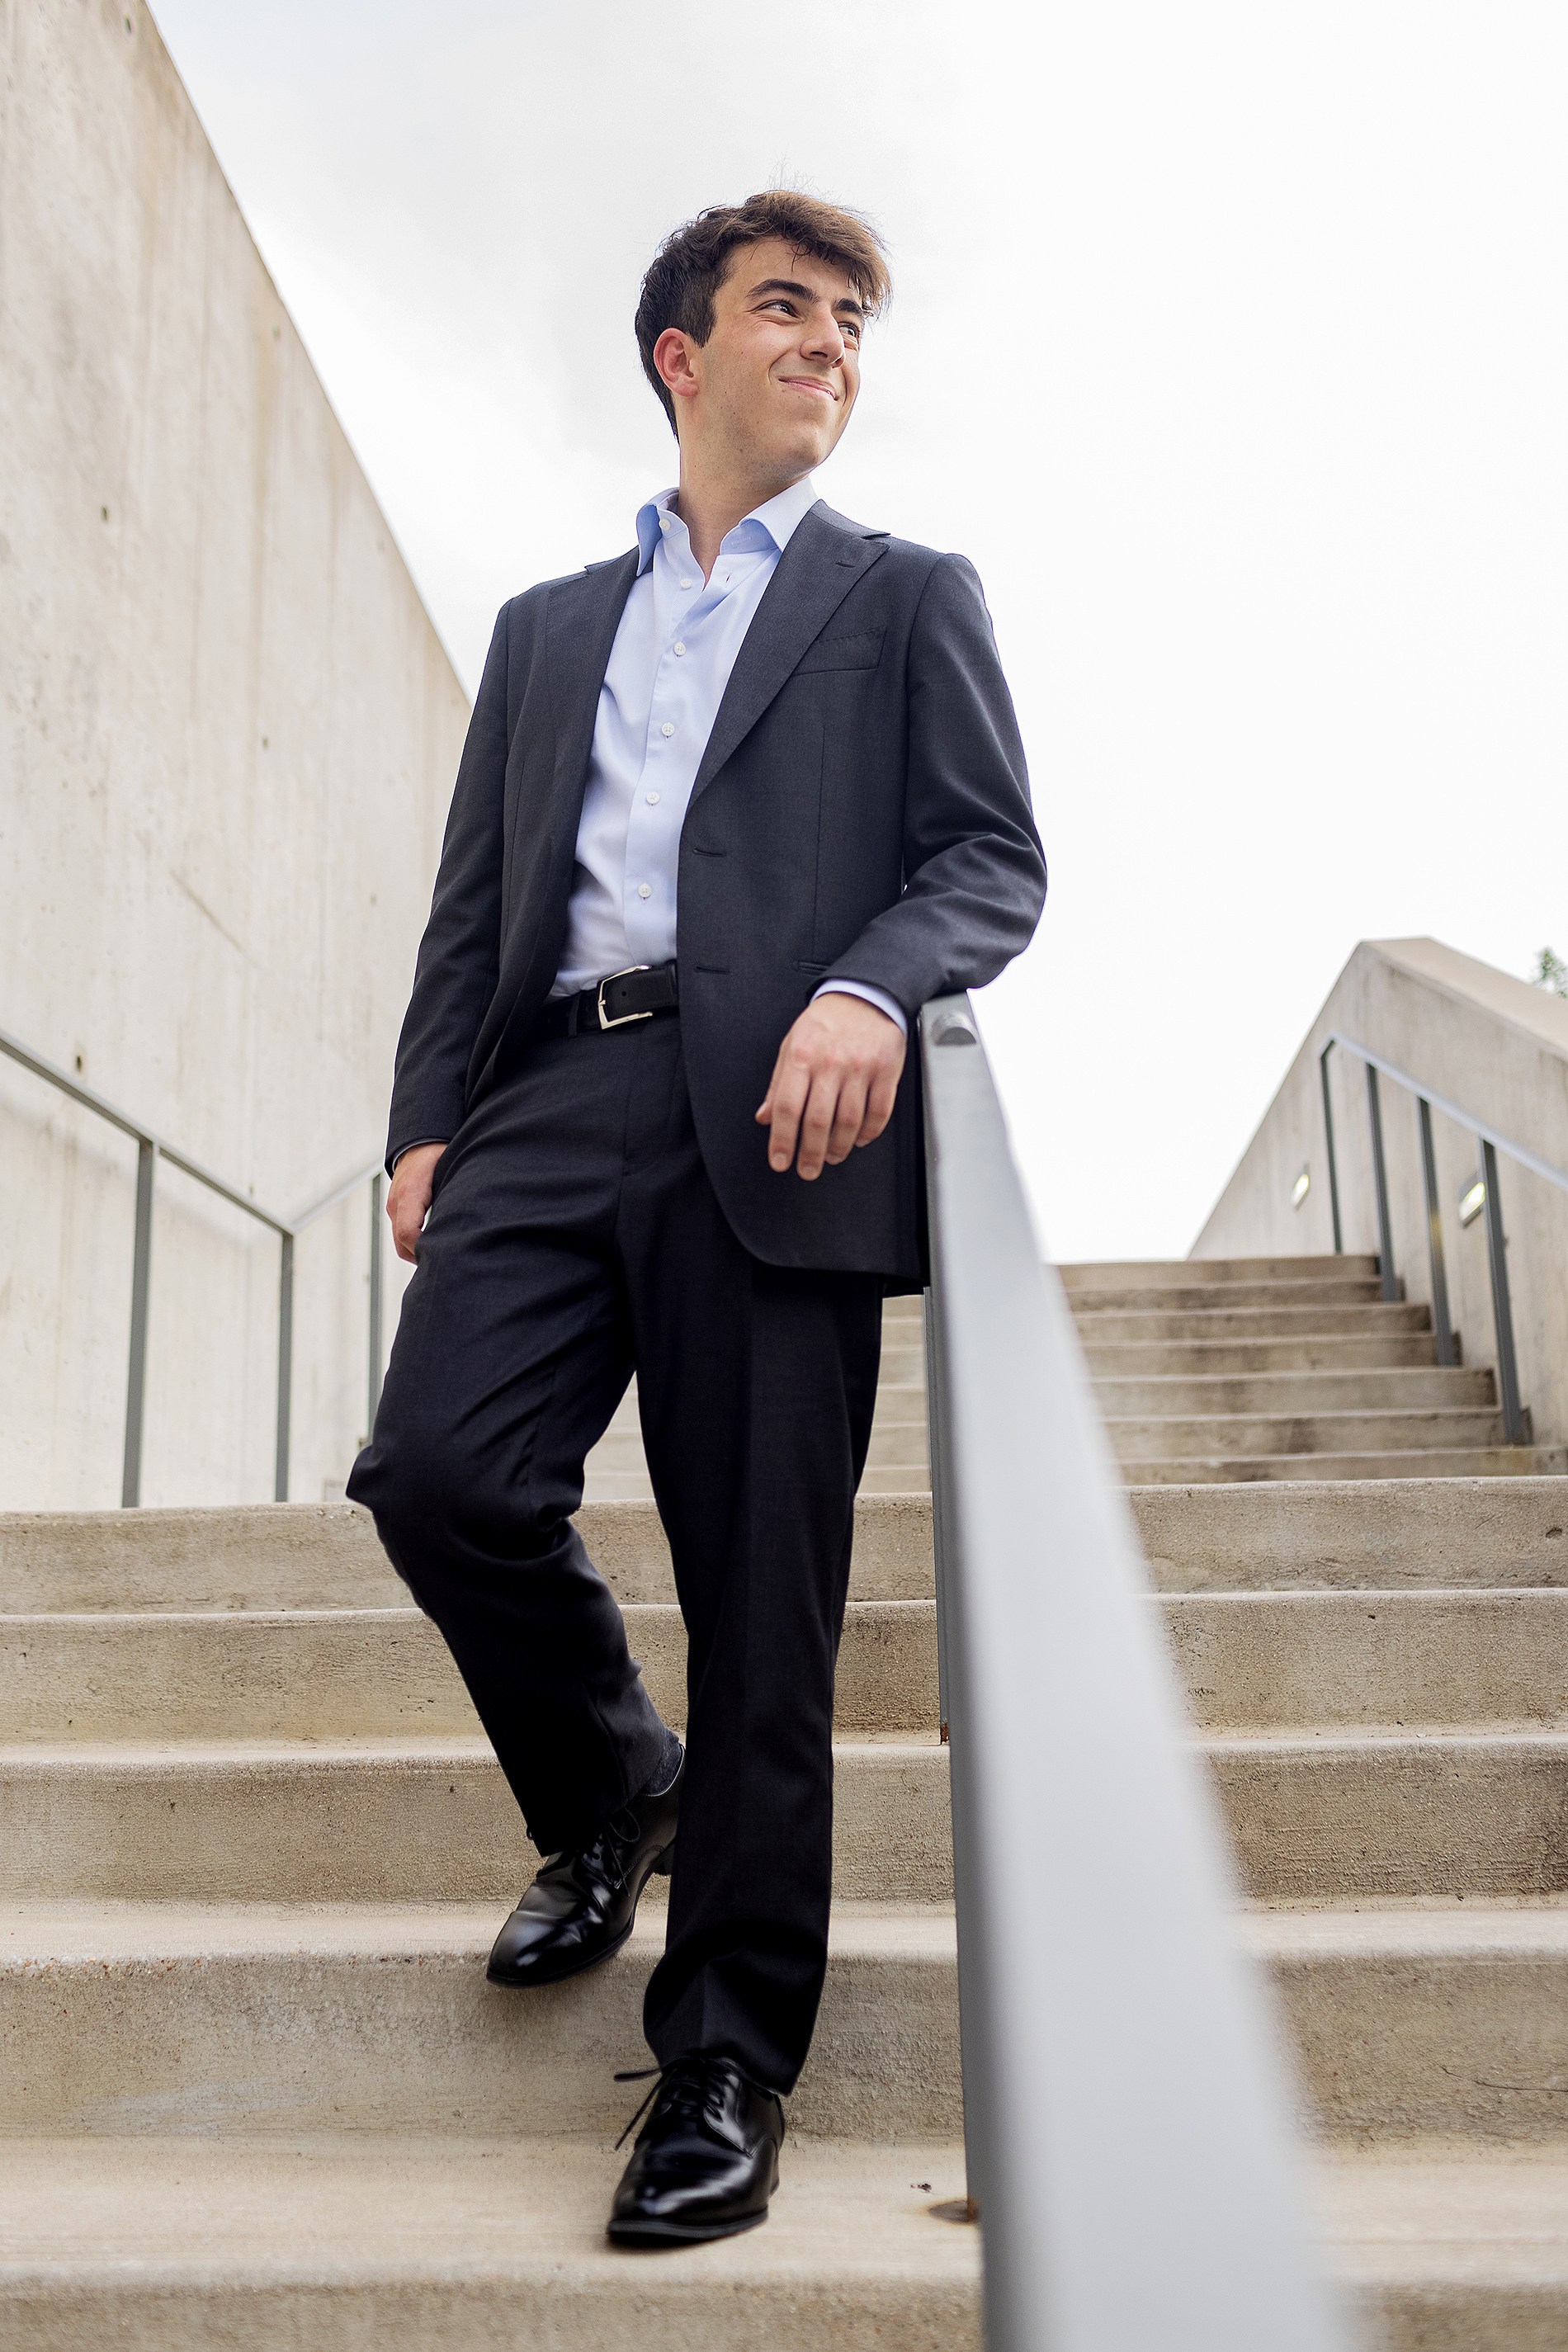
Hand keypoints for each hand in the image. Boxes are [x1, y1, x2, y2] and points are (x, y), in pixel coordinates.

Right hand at [387, 1141, 446, 1261]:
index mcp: (410, 1192)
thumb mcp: (452, 1169)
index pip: (407, 1233)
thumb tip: (474, 1218)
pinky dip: (415, 1244)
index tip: (444, 1255)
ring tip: (443, 1258)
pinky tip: (435, 1246)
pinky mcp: (396, 1208)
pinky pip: (402, 1233)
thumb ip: (456, 1194)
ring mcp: (393, 1206)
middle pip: (402, 1246)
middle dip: (423, 1258)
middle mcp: (396, 1201)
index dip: (423, 1249)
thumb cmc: (439, 1152)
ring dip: (419, 1252)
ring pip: (400, 1243)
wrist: (420, 1139)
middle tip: (449, 1266)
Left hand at [755, 993, 906, 1180]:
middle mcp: (830, 1063)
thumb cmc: (824, 1023)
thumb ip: (777, 1084)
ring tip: (831, 1157)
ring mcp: (861, 1068)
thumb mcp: (791, 1046)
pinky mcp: (886, 1071)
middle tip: (807, 1170)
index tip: (780, 1161)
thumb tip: (765, 1119)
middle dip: (810, 1154)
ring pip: (849, 1121)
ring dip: (839, 1148)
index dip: (782, 1140)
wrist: (865, 995)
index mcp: (801, 1056)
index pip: (787, 1107)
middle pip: (818, 1121)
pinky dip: (869, 1133)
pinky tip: (859, 1140)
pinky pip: (879, 1112)